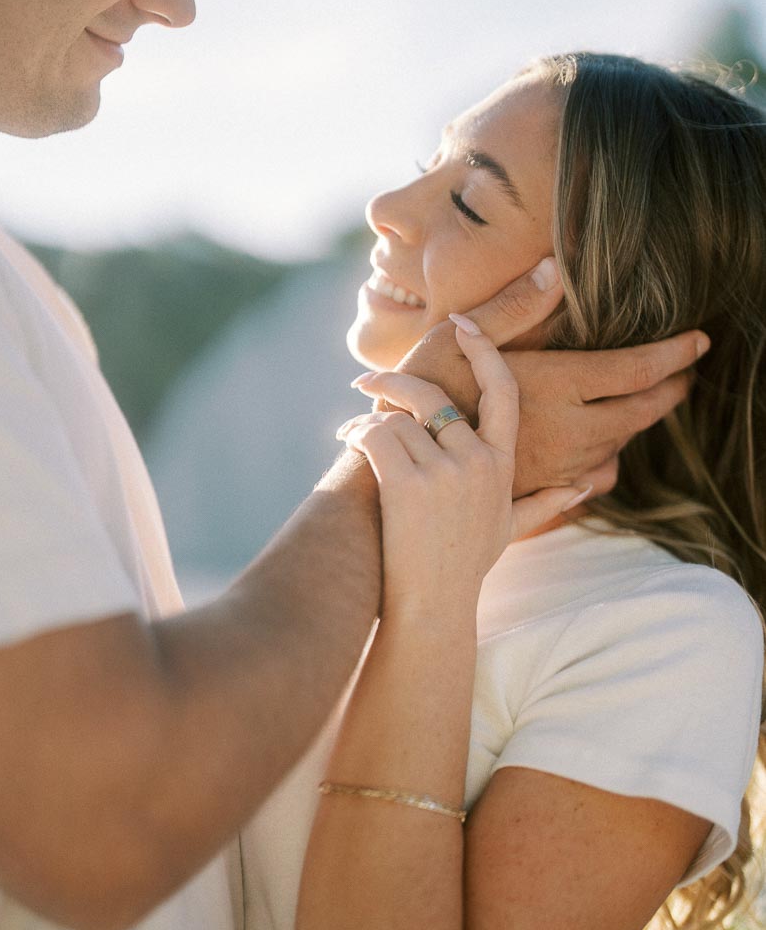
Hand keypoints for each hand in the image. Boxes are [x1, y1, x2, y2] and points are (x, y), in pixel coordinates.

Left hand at [338, 325, 590, 620]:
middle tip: (367, 381)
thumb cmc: (465, 567)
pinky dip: (356, 433)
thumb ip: (546, 501)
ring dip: (368, 420)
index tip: (463, 323)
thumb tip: (583, 486)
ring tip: (351, 432)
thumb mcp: (510, 529)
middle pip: (434, 396)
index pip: (502, 390)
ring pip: (399, 418)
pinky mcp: (407, 484)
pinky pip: (377, 435)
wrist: (434, 606)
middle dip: (395, 382)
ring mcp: (443, 472)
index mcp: (501, 464)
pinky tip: (346, 440)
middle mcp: (477, 462)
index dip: (484, 350)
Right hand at [394, 258, 707, 498]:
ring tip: (644, 403)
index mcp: (555, 387)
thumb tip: (556, 270)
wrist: (388, 480)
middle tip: (683, 372)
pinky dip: (604, 462)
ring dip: (635, 424)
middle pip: (642, 411)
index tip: (700, 339)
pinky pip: (593, 481)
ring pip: (620, 446)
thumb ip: (511, 309)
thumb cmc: (411, 402)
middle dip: (669, 389)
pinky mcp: (542, 494)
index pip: (638, 368)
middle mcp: (569, 432)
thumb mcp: (455, 343)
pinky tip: (598, 454)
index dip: (676, 353)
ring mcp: (558, 469)